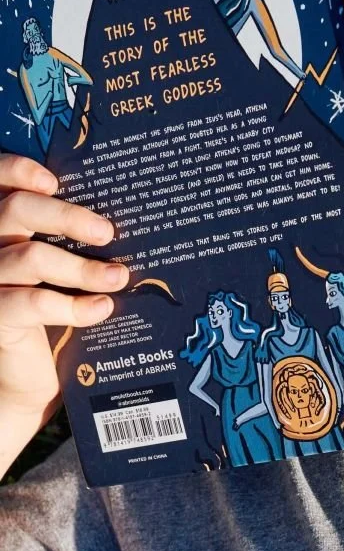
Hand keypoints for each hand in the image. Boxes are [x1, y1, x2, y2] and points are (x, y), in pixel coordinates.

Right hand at [0, 154, 126, 434]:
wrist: (28, 378)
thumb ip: (69, 244)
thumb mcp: (57, 274)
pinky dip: (74, 305)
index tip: (54, 180)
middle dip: (66, 216)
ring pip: (30, 257)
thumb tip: (123, 225)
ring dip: (82, 267)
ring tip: (119, 277)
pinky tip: (103, 308)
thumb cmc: (50, 318)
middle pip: (14, 212)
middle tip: (107, 232)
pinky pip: (33, 303)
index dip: (15, 171)